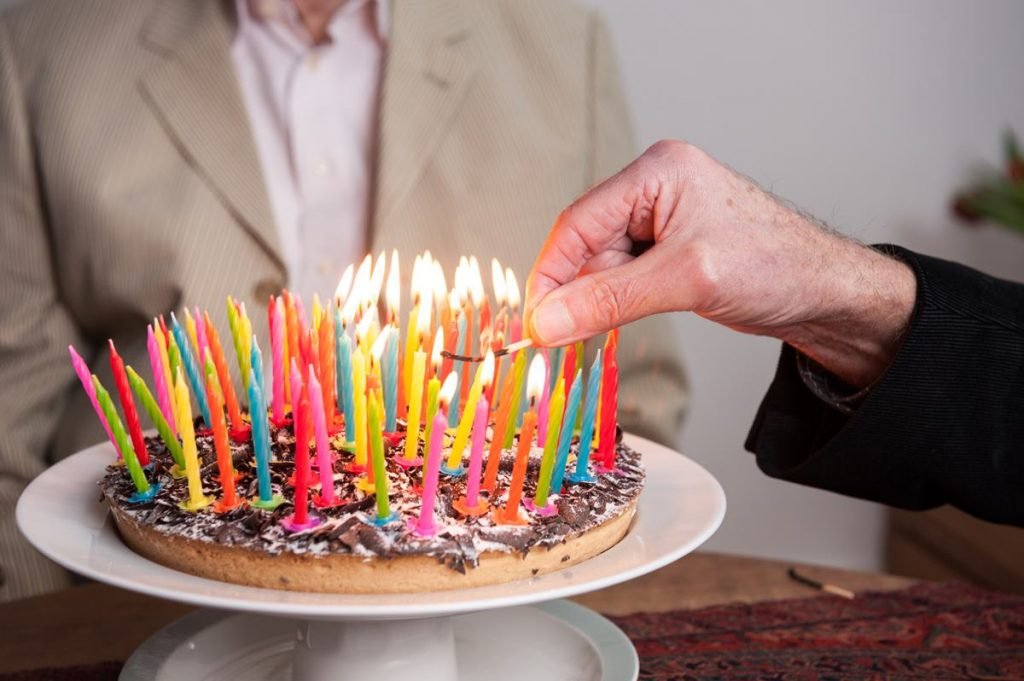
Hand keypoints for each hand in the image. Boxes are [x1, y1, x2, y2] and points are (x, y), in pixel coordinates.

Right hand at [525, 140, 915, 387]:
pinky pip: (623, 277)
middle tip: (558, 337)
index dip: (550, 273)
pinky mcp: (669, 250)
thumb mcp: (685, 281)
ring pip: (602, 265)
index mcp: (658, 172)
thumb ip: (610, 299)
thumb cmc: (777, 266)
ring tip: (600, 330)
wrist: (827, 293)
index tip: (533, 319)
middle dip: (574, 291)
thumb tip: (548, 320)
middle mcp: (654, 189)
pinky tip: (617, 322)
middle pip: (586, 244)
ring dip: (596, 301)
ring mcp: (661, 220)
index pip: (579, 222)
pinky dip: (614, 303)